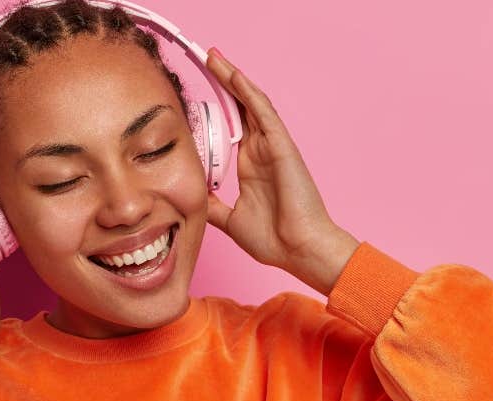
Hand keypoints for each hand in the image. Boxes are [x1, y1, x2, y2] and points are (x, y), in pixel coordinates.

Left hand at [204, 48, 359, 295]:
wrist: (300, 250)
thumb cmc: (275, 240)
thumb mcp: (231, 221)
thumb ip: (213, 207)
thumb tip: (193, 198)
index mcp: (250, 167)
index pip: (231, 127)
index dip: (217, 107)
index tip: (196, 94)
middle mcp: (261, 151)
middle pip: (240, 107)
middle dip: (223, 82)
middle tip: (206, 58)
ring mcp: (272, 147)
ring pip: (251, 103)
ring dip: (233, 78)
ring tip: (215, 57)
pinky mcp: (282, 146)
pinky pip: (264, 113)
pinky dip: (249, 93)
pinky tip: (235, 76)